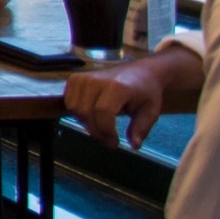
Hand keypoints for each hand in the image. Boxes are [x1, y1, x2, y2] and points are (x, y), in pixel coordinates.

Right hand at [67, 55, 187, 148]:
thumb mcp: (150, 111)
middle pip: (86, 112)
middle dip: (96, 132)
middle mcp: (96, 80)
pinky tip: (92, 117)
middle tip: (108, 141)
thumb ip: (141, 128)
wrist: (138, 72)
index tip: (114, 144)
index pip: (102, 112)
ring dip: (86, 124)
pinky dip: (78, 114)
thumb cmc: (145, 92)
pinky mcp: (74, 79)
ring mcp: (83, 78)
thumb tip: (134, 146)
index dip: (106, 131)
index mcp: (117, 86)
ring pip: (74, 109)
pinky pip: (69, 102)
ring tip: (101, 129)